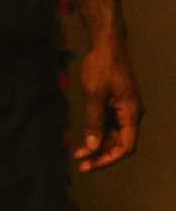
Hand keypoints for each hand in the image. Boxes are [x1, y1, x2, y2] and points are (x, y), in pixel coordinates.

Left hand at [76, 34, 142, 171]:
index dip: (109, 159)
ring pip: (113, 135)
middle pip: (119, 143)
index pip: (125, 146)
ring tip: (78, 155)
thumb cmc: (102, 68)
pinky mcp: (115, 104)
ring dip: (97, 146)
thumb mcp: (95, 95)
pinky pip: (108, 124)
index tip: (90, 165)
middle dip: (101, 155)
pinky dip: (97, 133)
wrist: (107, 45)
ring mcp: (123, 109)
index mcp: (132, 114)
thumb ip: (94, 122)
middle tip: (81, 165)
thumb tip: (92, 147)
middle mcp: (131, 115)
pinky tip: (83, 140)